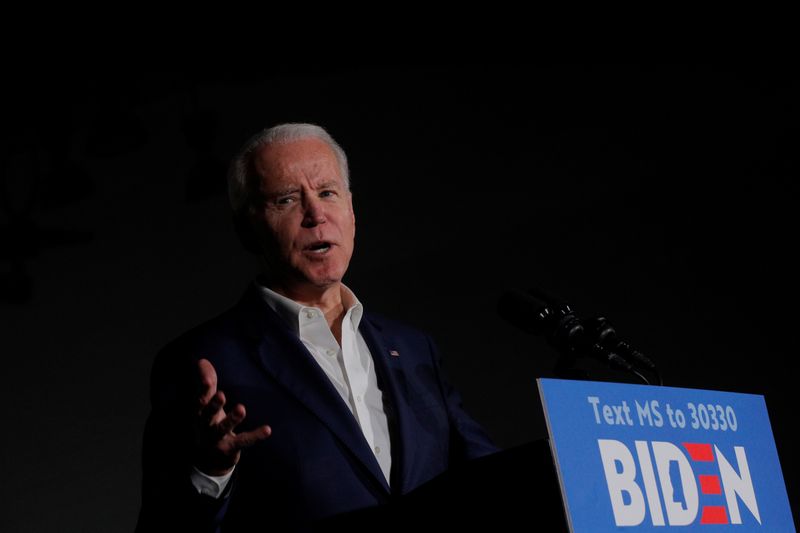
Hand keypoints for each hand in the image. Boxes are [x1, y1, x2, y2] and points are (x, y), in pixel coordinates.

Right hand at [193, 358, 271, 475]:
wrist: (207, 460)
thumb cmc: (208, 423)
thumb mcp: (206, 404)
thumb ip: (208, 383)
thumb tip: (202, 360)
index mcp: (200, 414)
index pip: (200, 400)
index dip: (203, 390)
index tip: (207, 380)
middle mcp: (206, 426)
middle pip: (208, 415)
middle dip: (214, 405)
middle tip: (221, 395)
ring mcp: (217, 439)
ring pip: (224, 428)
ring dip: (232, 419)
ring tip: (241, 408)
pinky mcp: (230, 448)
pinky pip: (243, 441)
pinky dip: (255, 436)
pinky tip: (268, 430)